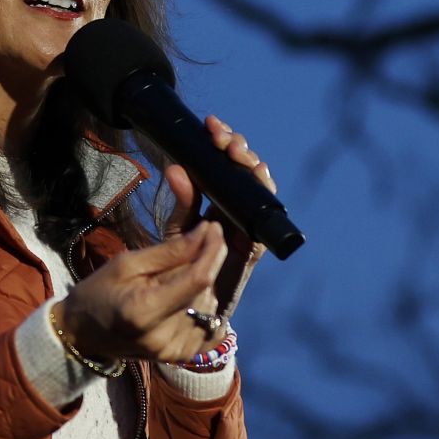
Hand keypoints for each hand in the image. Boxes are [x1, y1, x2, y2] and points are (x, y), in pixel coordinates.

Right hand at [59, 220, 229, 362]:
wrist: (82, 334)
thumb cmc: (99, 292)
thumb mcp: (126, 264)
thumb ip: (169, 252)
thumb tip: (206, 233)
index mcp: (145, 311)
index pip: (198, 279)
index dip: (212, 251)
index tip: (214, 228)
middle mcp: (164, 337)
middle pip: (205, 291)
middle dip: (202, 266)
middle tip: (183, 253)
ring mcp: (175, 352)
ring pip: (210, 306)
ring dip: (201, 287)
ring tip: (173, 281)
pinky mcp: (182, 357)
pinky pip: (211, 326)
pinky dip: (205, 308)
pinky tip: (187, 300)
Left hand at [163, 115, 276, 319]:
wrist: (180, 312)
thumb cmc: (176, 267)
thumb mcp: (176, 231)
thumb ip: (182, 203)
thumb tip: (175, 167)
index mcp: (217, 203)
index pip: (225, 164)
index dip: (223, 142)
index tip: (212, 125)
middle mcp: (236, 212)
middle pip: (246, 172)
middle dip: (239, 149)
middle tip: (223, 137)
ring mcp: (247, 229)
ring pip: (259, 191)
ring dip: (252, 167)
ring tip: (238, 152)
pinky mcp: (252, 250)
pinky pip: (262, 224)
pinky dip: (262, 198)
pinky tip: (257, 177)